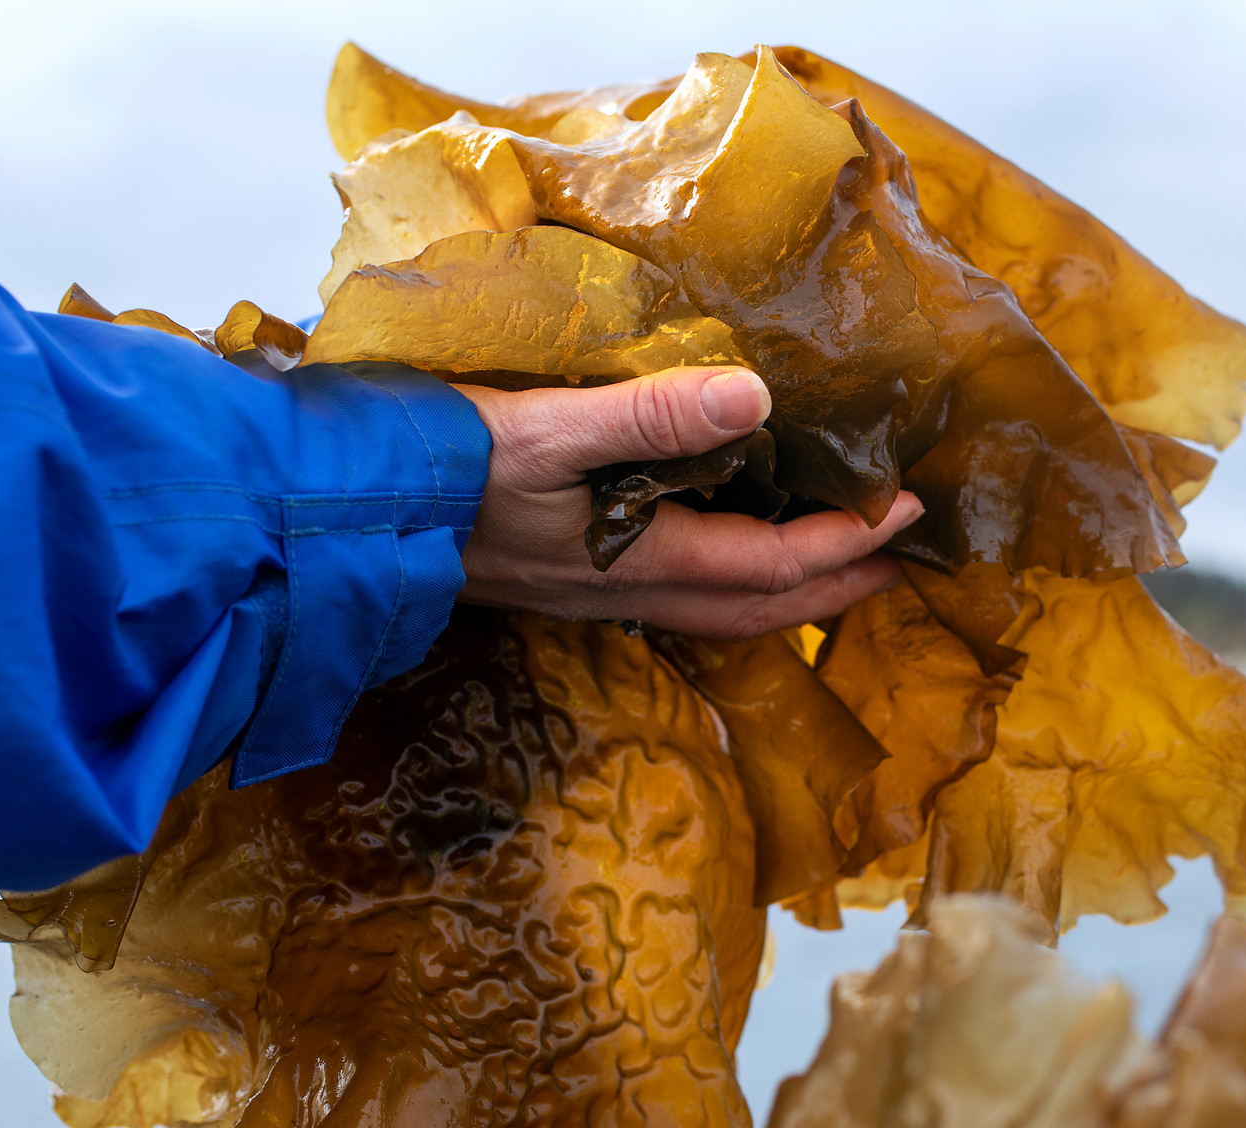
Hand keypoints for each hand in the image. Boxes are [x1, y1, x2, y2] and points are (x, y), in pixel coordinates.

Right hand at [451, 367, 922, 638]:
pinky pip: (675, 595)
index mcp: (634, 557)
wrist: (338, 513)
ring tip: (836, 561)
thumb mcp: (544, 430)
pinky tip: (725, 545)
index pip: (771, 566)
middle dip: (836, 588)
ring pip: (717, 611)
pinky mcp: (562, 579)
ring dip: (787, 592)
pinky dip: (728, 578)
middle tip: (898, 559)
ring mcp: (592, 593)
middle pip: (757, 610)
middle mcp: (623, 590)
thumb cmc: (435, 467)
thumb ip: (648, 417)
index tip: (908, 509)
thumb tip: (756, 399)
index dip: (847, 542)